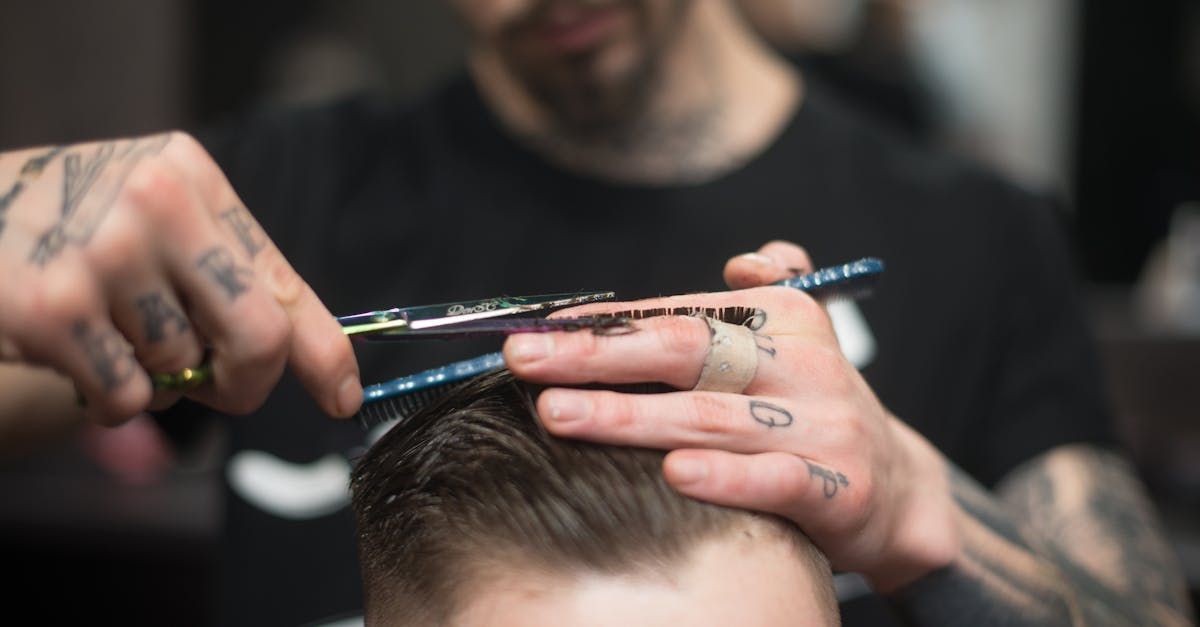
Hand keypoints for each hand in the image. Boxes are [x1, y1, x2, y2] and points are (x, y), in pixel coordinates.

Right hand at [0, 133, 360, 423]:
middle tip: (214, 387)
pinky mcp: (53, 307)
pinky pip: (125, 399)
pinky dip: (106, 396)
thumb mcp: (158, 219)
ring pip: (181, 373)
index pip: (283, 282)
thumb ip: (229, 276)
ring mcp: (105, 253)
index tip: (343, 396)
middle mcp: (158, 202)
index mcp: (194, 178)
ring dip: (152, 377)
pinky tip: (74, 348)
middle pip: (258, 339)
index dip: (324, 352)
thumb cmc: (72, 225)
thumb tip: (313, 360)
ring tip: (108, 330)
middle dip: (244, 384)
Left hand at [504, 241, 958, 589]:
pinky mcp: (840, 487)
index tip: (535, 331)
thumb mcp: (798, 341)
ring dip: (630, 417)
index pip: (677, 315)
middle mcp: (803, 363)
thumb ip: (758, 299)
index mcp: (784, 318)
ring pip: (712, 417)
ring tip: (558, 416)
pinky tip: (672, 475)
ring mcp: (823, 424)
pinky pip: (775, 480)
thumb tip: (745, 260)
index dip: (602, 324)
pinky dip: (725, 478)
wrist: (899, 486)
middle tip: (524, 360)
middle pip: (686, 352)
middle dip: (597, 355)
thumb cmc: (813, 410)